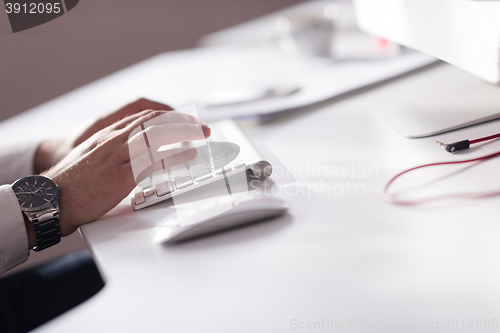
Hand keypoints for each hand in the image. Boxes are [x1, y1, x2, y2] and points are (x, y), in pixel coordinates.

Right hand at [25, 109, 210, 246]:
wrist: (50, 199)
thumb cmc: (71, 184)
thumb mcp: (92, 158)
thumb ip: (113, 152)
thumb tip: (135, 156)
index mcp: (108, 135)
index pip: (144, 116)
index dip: (169, 116)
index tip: (185, 120)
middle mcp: (114, 140)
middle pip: (154, 121)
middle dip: (182, 121)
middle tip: (201, 127)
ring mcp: (117, 156)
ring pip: (157, 135)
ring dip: (184, 133)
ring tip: (202, 136)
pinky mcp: (120, 174)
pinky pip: (154, 160)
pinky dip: (175, 156)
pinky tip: (188, 156)